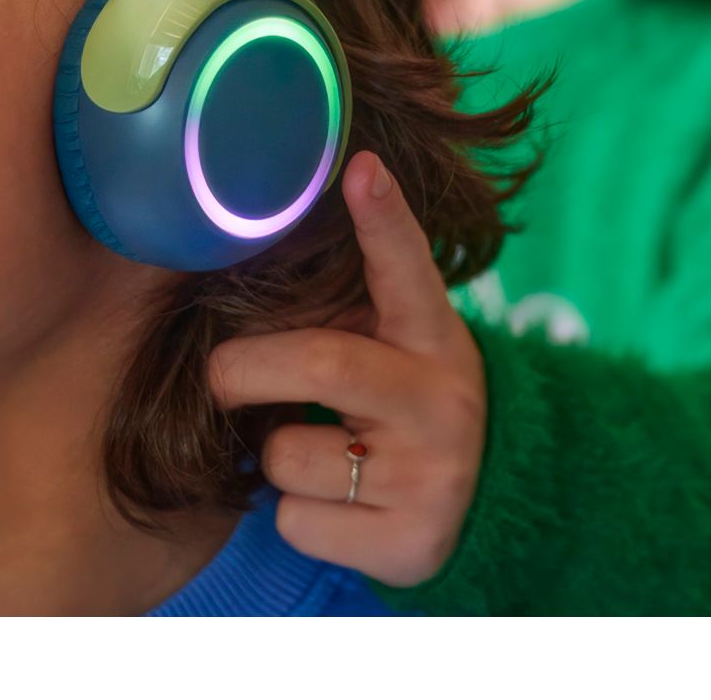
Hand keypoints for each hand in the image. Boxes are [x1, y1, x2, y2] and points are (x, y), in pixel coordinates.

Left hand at [207, 150, 487, 586]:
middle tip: (219, 376)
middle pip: (321, 363)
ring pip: (290, 456)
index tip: (360, 169)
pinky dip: (296, 515)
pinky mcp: (409, 541)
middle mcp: (439, 399)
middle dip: (245, 368)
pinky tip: (339, 507)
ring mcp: (430, 474)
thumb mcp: (399, 347)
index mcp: (433, 336)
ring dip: (275, 457)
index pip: (408, 269)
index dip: (384, 219)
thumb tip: (251, 248)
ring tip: (321, 453)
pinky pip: (299, 521)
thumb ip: (347, 308)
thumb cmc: (408, 405)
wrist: (490, 505)